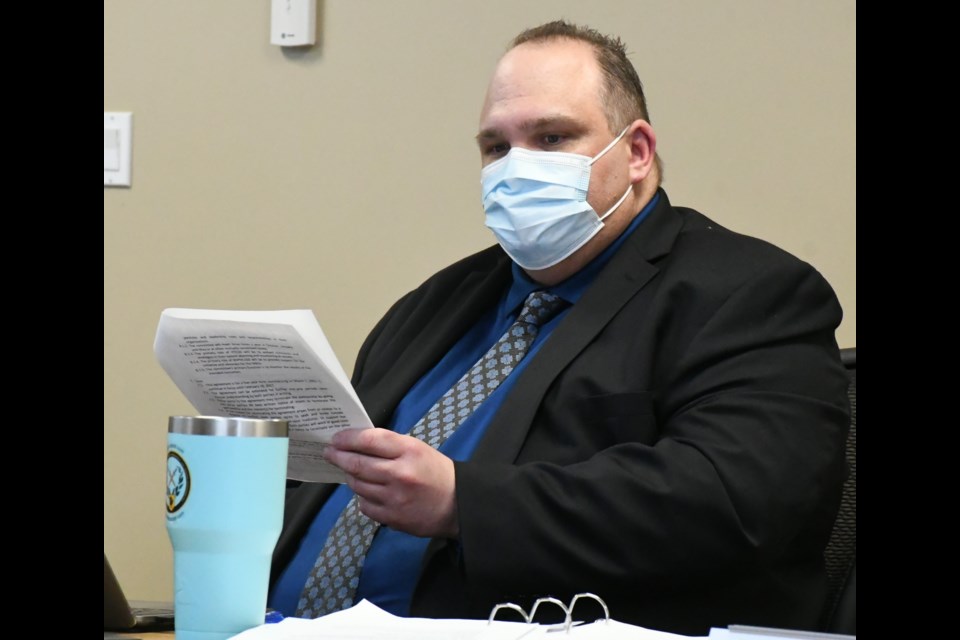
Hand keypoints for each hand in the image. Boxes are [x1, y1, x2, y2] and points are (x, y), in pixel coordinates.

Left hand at [325, 428, 458, 538]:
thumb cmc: (436, 473)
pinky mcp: (392, 518)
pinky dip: (362, 497)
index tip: (335, 438)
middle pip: (357, 464)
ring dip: (350, 477)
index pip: (369, 440)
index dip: (347, 438)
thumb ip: (390, 446)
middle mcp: (400, 473)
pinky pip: (364, 505)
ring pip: (358, 485)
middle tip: (329, 453)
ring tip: (349, 471)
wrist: (458, 505)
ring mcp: (394, 498)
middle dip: (338, 457)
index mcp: (409, 451)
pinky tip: (367, 492)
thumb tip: (358, 443)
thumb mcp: (418, 449)